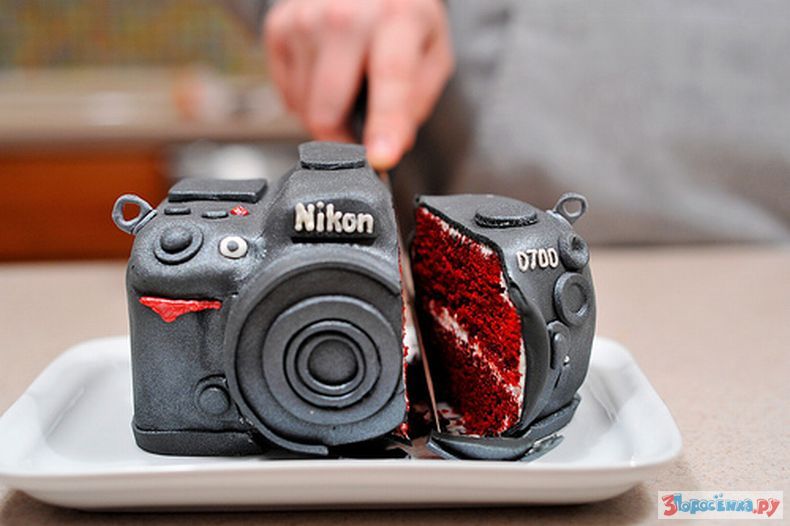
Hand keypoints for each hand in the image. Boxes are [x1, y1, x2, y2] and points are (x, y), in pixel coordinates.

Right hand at [264, 0, 453, 169]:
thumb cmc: (399, 17)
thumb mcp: (431, 51)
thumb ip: (418, 100)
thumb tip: (395, 143)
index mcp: (395, 19)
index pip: (390, 79)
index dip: (385, 125)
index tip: (380, 159)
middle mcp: (345, 15)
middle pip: (328, 109)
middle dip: (342, 140)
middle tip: (358, 140)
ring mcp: (305, 20)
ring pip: (304, 107)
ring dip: (325, 115)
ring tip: (346, 89)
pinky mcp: (278, 27)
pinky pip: (287, 94)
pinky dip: (305, 99)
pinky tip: (325, 76)